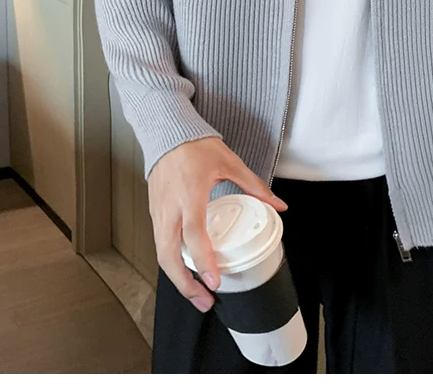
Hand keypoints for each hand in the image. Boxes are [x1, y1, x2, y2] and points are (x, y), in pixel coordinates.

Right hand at [147, 137, 287, 312]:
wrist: (167, 131)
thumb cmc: (195, 145)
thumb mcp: (229, 162)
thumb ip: (254, 185)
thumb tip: (278, 204)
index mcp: (190, 193)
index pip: (194, 234)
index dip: (203, 260)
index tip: (214, 281)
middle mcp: (170, 207)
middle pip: (169, 255)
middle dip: (185, 284)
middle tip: (205, 301)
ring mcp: (159, 211)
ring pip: (161, 254)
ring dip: (177, 278)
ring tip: (196, 294)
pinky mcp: (154, 213)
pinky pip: (159, 243)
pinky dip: (171, 262)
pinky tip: (185, 271)